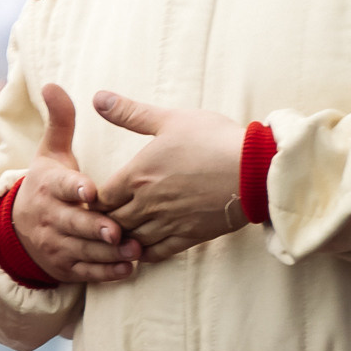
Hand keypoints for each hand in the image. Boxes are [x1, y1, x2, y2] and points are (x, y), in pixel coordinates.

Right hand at [13, 85, 139, 283]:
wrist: (19, 227)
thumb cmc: (48, 182)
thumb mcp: (50, 152)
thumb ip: (60, 121)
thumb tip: (52, 83)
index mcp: (46, 186)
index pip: (60, 186)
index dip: (74, 189)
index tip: (91, 190)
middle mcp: (48, 217)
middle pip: (73, 223)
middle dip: (94, 227)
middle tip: (119, 229)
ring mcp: (55, 244)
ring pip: (82, 249)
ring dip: (107, 253)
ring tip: (134, 250)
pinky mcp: (65, 266)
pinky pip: (86, 271)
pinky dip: (106, 272)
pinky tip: (128, 269)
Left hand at [92, 92, 245, 260]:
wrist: (255, 170)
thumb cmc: (214, 140)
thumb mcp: (170, 119)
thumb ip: (130, 112)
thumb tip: (98, 97)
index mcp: (138, 175)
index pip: (101, 198)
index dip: (96, 199)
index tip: (98, 198)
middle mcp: (147, 204)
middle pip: (111, 222)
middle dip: (105, 221)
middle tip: (104, 218)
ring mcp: (168, 223)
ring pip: (131, 240)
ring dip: (122, 238)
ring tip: (121, 234)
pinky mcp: (188, 237)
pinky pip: (155, 253)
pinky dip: (144, 252)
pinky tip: (143, 246)